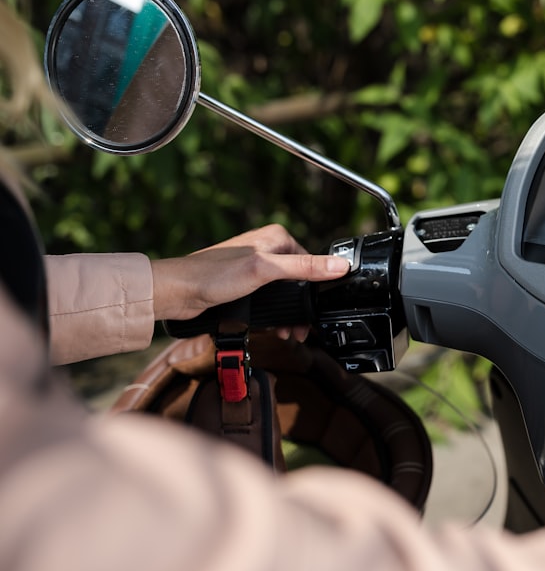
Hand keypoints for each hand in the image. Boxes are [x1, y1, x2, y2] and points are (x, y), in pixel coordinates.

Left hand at [150, 225, 349, 338]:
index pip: (312, 262)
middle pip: (299, 280)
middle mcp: (267, 248)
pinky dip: (273, 314)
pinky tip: (273, 328)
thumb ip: (304, 268)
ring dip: (287, 315)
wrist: (177, 292)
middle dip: (301, 307)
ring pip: (284, 293)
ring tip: (287, 333)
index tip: (315, 313)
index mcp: (277, 237)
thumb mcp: (265, 270)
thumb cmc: (213, 276)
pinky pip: (269, 300)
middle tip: (301, 330)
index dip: (315, 290)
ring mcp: (255, 266)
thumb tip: (340, 266)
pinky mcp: (245, 284)